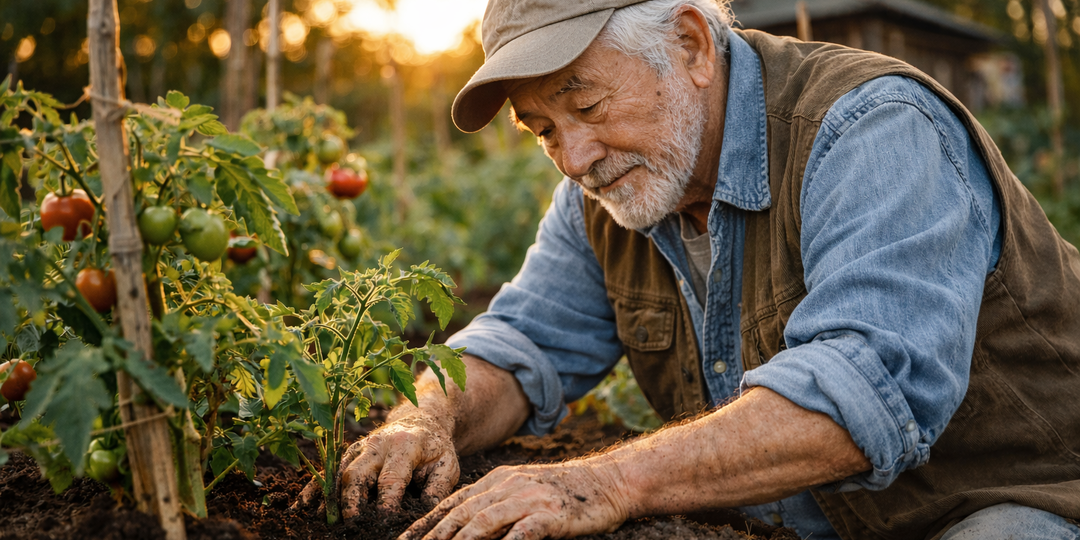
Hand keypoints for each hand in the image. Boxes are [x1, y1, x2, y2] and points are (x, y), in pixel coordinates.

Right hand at [292, 411, 459, 518]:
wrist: (421, 420)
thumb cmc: (435, 448)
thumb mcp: (447, 465)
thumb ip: (438, 489)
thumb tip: (426, 512)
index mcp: (404, 446)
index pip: (391, 479)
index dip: (385, 503)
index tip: (383, 523)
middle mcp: (377, 445)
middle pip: (356, 475)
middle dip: (351, 503)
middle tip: (352, 526)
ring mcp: (359, 448)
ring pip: (338, 474)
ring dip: (329, 500)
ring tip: (324, 524)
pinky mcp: (349, 453)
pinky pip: (327, 471)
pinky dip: (313, 489)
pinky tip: (302, 508)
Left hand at [400, 456, 629, 539]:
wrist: (611, 481)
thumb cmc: (565, 494)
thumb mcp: (524, 493)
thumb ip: (495, 507)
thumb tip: (463, 530)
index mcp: (498, 480)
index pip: (452, 503)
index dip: (425, 523)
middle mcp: (509, 486)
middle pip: (461, 514)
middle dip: (433, 537)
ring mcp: (530, 498)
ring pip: (484, 522)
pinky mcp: (552, 515)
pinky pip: (523, 532)